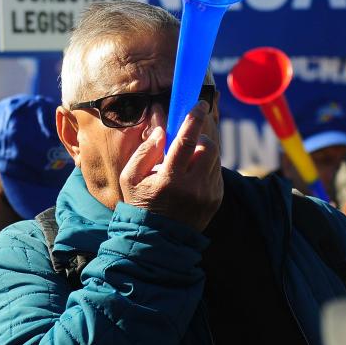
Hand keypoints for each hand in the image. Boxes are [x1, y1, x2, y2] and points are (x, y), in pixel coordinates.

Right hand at [120, 100, 222, 231]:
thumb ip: (144, 151)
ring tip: (186, 159)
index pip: (186, 141)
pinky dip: (205, 167)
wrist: (157, 240)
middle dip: (200, 136)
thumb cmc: (139, 204)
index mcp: (169, 180)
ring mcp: (208, 195)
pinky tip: (190, 176)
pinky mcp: (216, 200)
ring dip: (202, 151)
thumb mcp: (129, 178)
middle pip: (208, 147)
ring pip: (215, 159)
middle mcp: (193, 188)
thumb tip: (161, 131)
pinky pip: (216, 173)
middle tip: (188, 138)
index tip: (199, 104)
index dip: (194, 119)